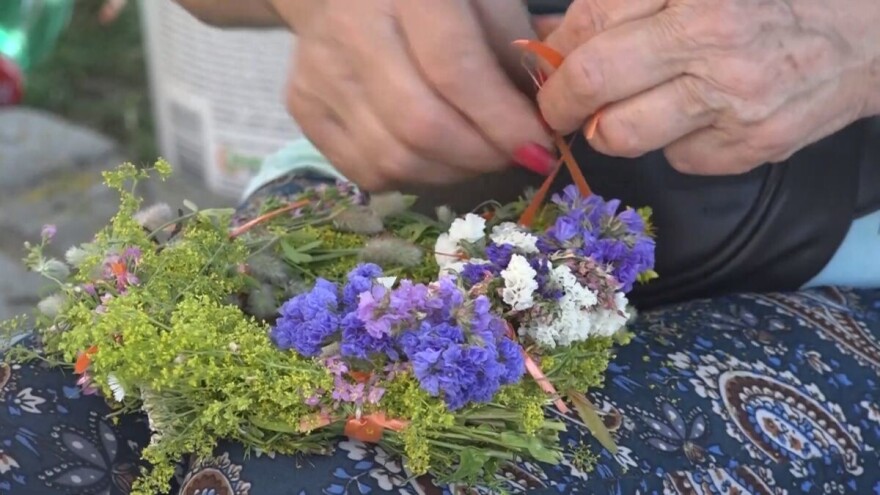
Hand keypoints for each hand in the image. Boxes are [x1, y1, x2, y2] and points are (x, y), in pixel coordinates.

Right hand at [271, 0, 555, 190]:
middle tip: (512, 157)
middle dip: (480, 155)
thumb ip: (513, 50)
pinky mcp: (302, 106)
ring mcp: (318, 72)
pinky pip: (367, 170)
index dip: (502, 120)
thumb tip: (540, 119)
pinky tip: (437, 157)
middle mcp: (350, 28)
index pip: (454, 70)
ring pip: (393, 157)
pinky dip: (414, 176)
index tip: (538, 147)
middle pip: (420, 124)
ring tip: (479, 157)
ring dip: (451, 172)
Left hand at [537, 0, 879, 173]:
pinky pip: (677, 160)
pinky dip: (671, 144)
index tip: (550, 65)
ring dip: (605, 131)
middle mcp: (713, 39)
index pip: (590, 22)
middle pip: (594, 81)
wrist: (871, 32)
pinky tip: (693, 120)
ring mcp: (734, 99)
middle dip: (560, 101)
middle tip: (559, 107)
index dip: (557, 51)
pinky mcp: (753, 146)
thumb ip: (625, 3)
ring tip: (615, 116)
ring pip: (623, 135)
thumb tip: (553, 35)